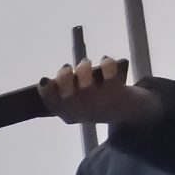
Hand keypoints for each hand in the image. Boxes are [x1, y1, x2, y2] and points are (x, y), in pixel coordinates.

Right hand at [37, 58, 160, 127]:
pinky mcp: (116, 91)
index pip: (51, 103)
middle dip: (64, 76)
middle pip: (67, 93)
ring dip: (83, 67)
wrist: (129, 113)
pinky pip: (108, 71)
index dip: (46, 90)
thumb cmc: (95, 105)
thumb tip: (50, 78)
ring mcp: (99, 101)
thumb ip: (62, 94)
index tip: (45, 79)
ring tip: (86, 64)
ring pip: (86, 81)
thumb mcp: (76, 105)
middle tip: (67, 68)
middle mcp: (82, 110)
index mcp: (68, 113)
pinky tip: (105, 61)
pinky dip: (106, 63)